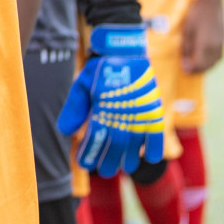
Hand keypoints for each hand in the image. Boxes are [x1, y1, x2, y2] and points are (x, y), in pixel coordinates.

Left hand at [57, 24, 165, 177]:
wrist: (126, 52)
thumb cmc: (100, 70)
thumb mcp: (81, 85)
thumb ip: (74, 108)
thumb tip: (65, 132)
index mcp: (102, 108)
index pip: (95, 139)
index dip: (90, 154)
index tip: (84, 163)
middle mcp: (122, 114)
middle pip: (116, 146)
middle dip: (109, 161)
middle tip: (105, 171)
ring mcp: (140, 113)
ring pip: (136, 144)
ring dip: (130, 158)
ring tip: (125, 167)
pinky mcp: (154, 110)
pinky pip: (157, 133)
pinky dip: (155, 147)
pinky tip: (150, 157)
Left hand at [180, 0, 223, 73]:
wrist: (212, 3)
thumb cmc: (196, 14)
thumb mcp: (186, 29)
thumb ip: (186, 46)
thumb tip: (185, 59)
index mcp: (205, 43)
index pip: (199, 62)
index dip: (191, 68)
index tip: (183, 68)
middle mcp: (215, 46)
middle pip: (207, 64)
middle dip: (197, 70)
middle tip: (187, 70)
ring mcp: (221, 43)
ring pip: (215, 62)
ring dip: (206, 67)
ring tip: (196, 67)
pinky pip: (219, 56)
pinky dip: (212, 61)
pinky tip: (206, 60)